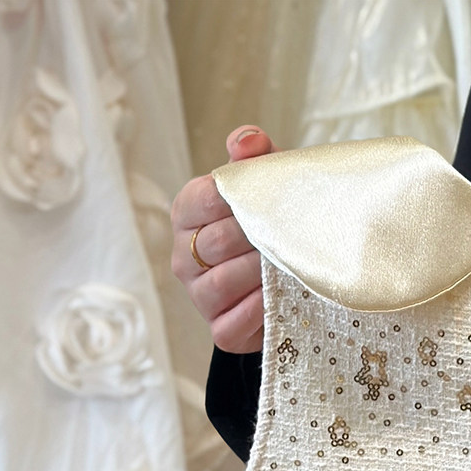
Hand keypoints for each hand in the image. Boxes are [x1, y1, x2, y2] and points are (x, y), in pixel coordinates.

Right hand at [170, 125, 273, 353]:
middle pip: (215, 242)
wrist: (286, 282)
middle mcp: (184, 256)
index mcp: (188, 214)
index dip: (235, 198)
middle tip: (286, 233)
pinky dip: (255, 310)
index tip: (265, 199)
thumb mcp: (264, 187)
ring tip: (285, 263)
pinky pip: (230, 322)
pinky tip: (276, 296)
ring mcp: (198, 295)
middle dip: (254, 237)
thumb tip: (248, 142)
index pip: (200, 198)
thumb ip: (254, 158)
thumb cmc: (269, 226)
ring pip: (221, 282)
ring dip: (257, 272)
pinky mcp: (219, 328)